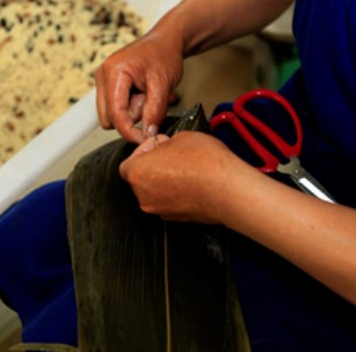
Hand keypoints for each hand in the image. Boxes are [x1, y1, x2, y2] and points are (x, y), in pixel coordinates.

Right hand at [95, 32, 182, 143]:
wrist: (164, 42)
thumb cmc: (164, 55)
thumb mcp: (163, 83)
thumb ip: (155, 110)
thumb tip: (148, 132)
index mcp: (114, 72)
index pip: (115, 113)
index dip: (129, 131)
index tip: (144, 139)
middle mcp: (103, 76)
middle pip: (108, 118)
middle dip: (131, 117)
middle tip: (150, 101)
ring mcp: (103, 81)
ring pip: (111, 115)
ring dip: (132, 112)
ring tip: (147, 96)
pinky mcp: (108, 86)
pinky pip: (115, 108)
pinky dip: (131, 108)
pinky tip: (143, 95)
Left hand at [119, 131, 241, 223]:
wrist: (228, 189)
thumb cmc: (204, 162)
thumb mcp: (181, 137)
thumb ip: (165, 144)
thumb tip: (165, 148)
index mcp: (137, 173)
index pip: (127, 164)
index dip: (143, 152)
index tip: (158, 145)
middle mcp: (144, 196)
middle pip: (141, 179)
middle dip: (154, 167)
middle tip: (173, 155)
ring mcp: (160, 210)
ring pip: (156, 192)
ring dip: (166, 181)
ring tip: (187, 169)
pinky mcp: (176, 219)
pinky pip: (170, 203)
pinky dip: (177, 194)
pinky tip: (194, 183)